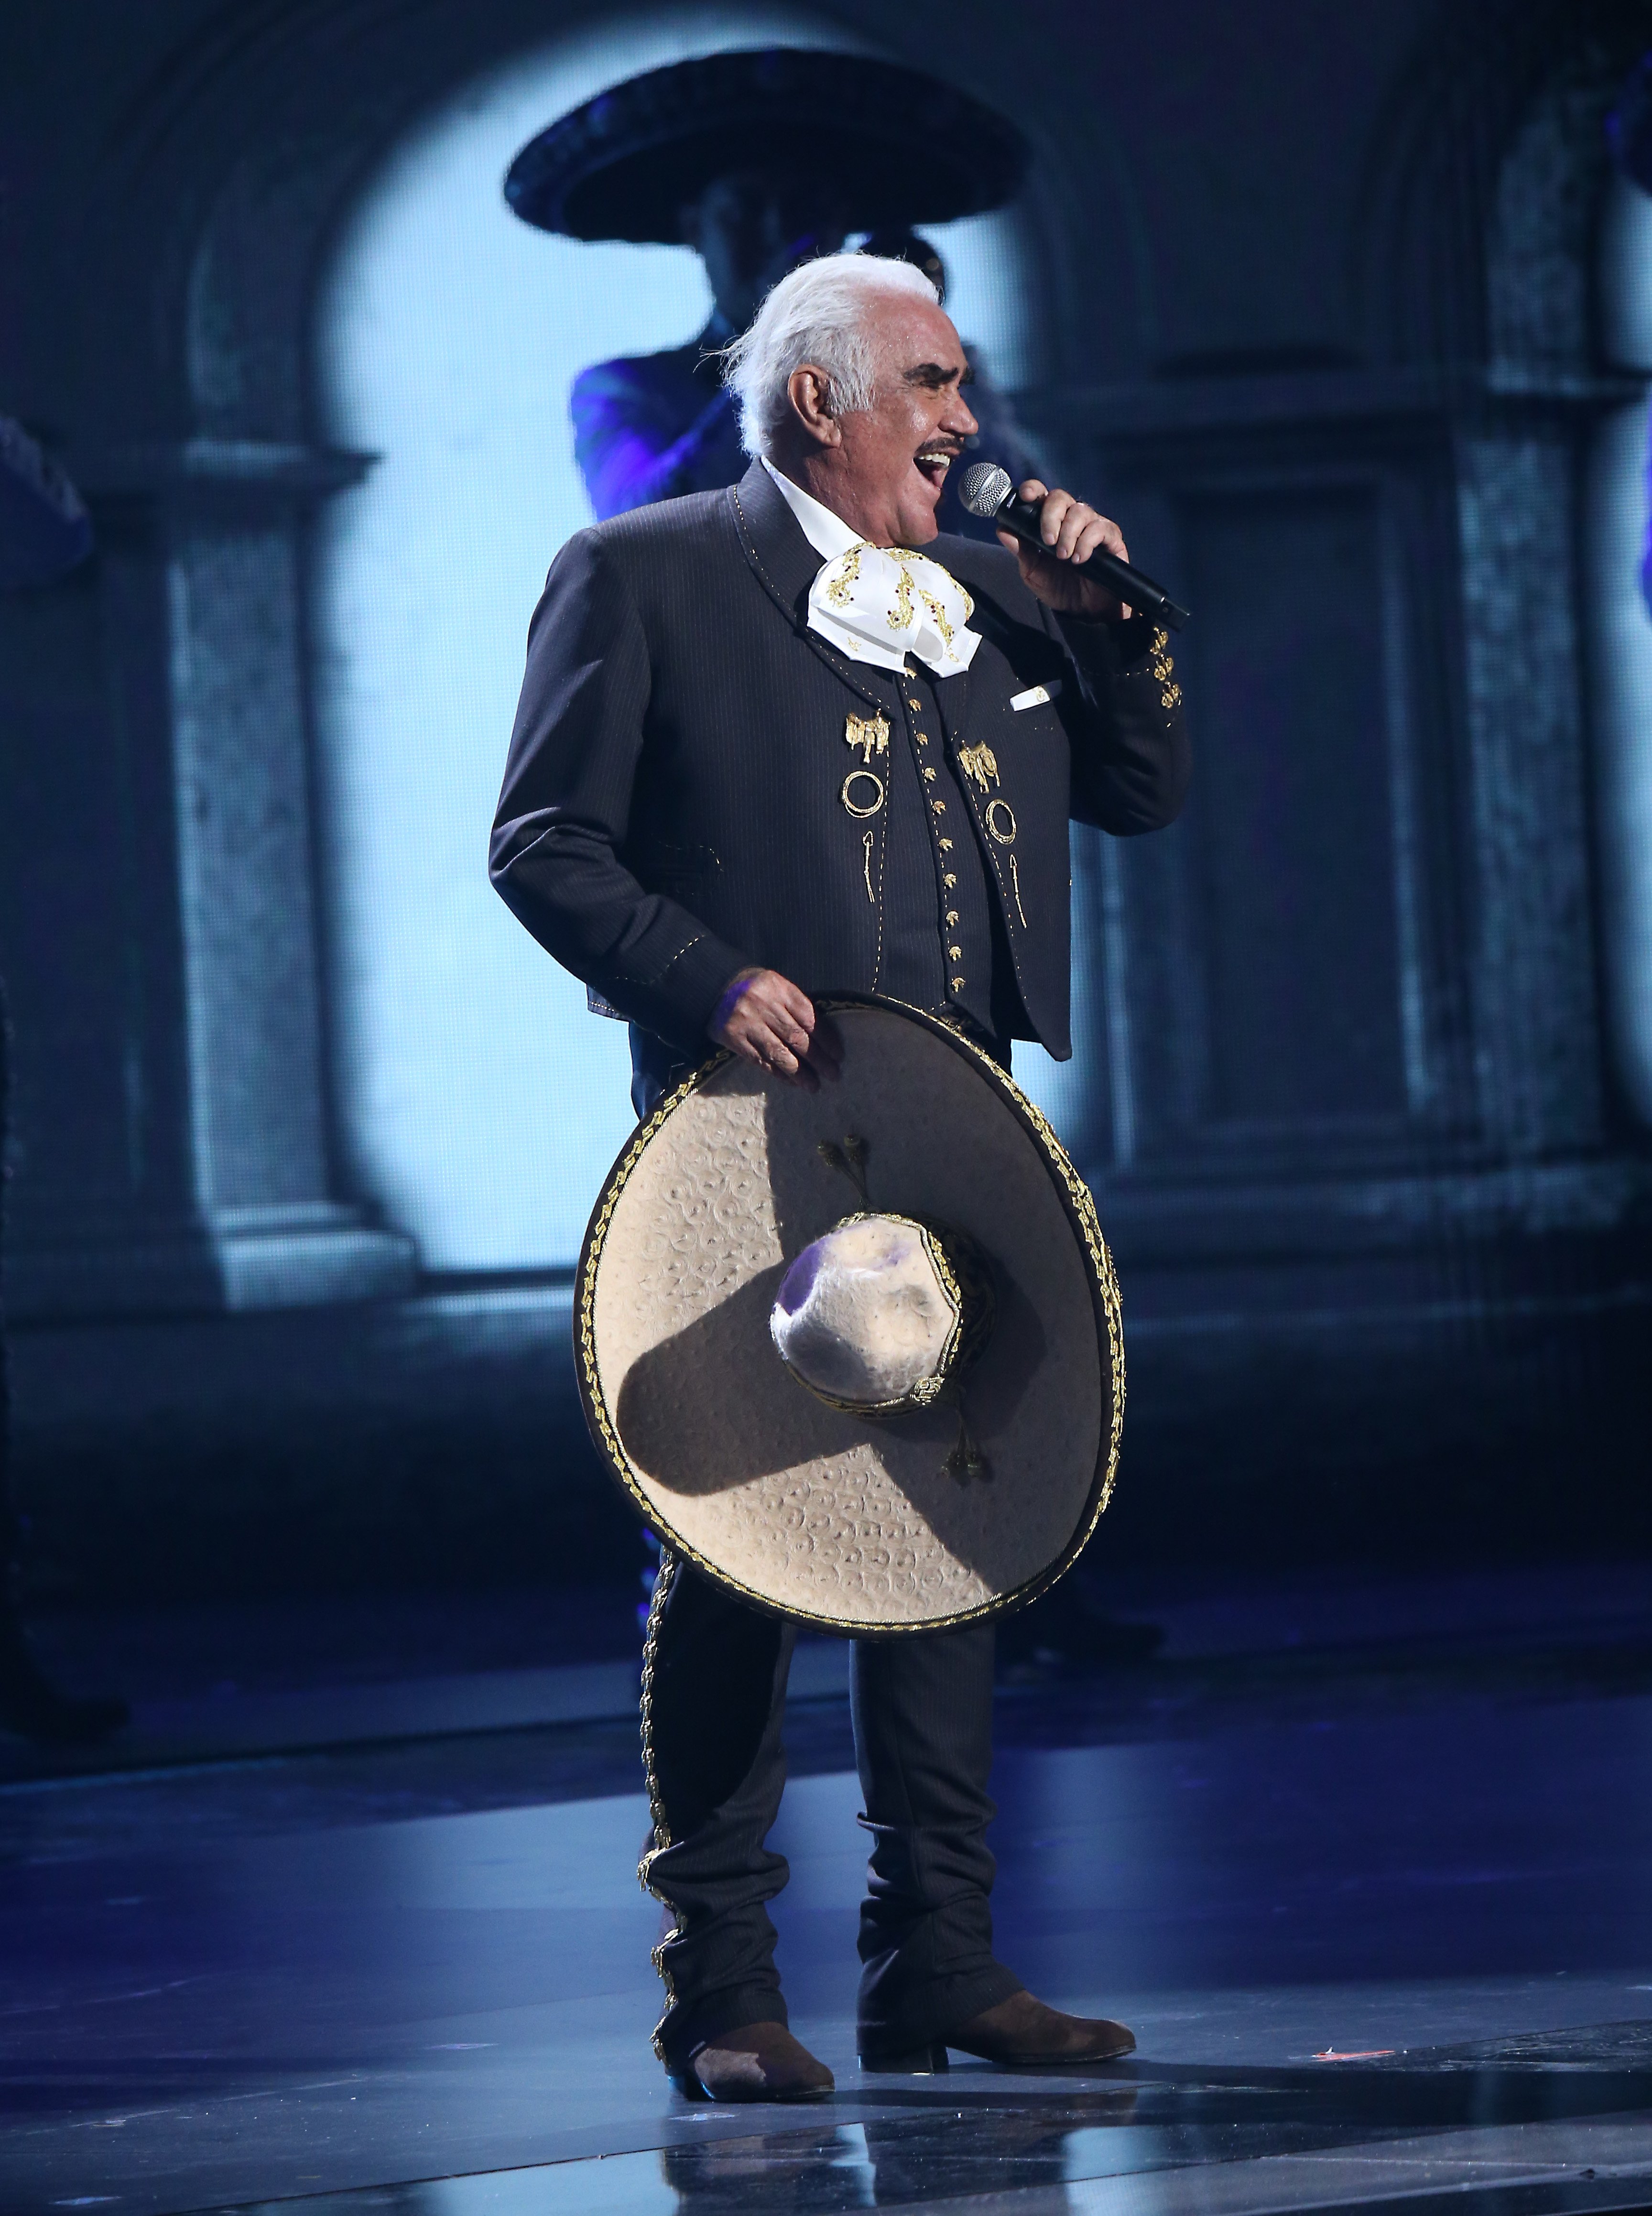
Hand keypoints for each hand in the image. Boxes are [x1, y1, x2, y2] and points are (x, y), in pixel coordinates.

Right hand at [710, 968, 842, 1090]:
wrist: (712, 986)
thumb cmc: (753, 987)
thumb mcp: (776, 985)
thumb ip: (795, 1005)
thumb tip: (822, 1036)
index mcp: (779, 989)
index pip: (809, 1018)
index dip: (826, 1039)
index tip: (838, 1055)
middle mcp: (764, 1005)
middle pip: (797, 1037)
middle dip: (818, 1059)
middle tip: (833, 1074)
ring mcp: (748, 1023)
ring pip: (779, 1053)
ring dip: (799, 1073)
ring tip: (814, 1086)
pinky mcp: (734, 1038)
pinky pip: (760, 1060)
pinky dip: (777, 1073)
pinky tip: (791, 1081)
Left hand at [999, 479, 1132, 621]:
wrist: (1084, 612)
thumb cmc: (1059, 588)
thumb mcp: (1033, 572)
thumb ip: (1020, 551)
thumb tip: (1002, 530)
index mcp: (1051, 522)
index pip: (1042, 495)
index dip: (1034, 489)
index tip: (1026, 496)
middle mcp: (1071, 519)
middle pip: (1060, 497)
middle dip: (1050, 516)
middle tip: (1047, 541)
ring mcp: (1092, 526)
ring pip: (1080, 511)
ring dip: (1068, 533)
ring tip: (1064, 556)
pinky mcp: (1111, 538)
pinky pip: (1100, 528)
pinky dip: (1086, 542)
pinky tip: (1080, 559)